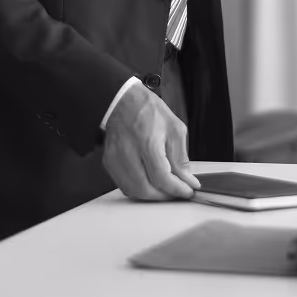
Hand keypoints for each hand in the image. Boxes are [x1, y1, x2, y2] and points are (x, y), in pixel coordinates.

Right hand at [102, 82, 201, 200]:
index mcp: (147, 141)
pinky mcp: (109, 162)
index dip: (177, 189)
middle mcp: (128, 151)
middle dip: (165, 195)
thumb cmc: (147, 110)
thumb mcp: (174, 128)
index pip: (162, 177)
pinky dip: (139, 189)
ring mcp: (116, 158)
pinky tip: (149, 182)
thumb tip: (187, 179)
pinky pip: (124, 185)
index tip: (187, 190)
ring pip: (134, 191)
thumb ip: (181, 158)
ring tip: (165, 188)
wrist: (123, 101)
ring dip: (152, 195)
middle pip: (146, 189)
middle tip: (178, 191)